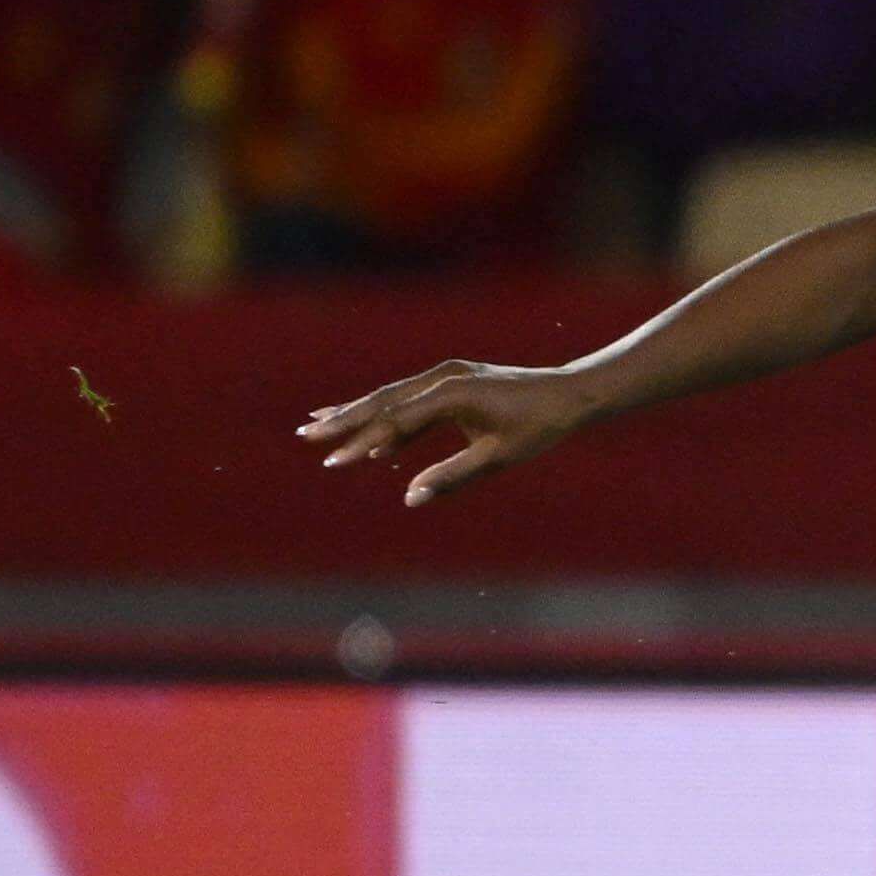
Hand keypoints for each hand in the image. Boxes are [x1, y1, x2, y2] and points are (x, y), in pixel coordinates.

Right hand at [300, 361, 606, 506]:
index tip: (334, 462)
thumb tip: (412, 499)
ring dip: (357, 412)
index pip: (396, 421)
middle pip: (384, 401)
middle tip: (305, 434)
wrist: (570, 394)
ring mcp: (447, 376)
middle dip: (344, 419)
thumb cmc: (538, 427)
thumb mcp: (497, 457)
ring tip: (318, 425)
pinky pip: (411, 399)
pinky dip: (387, 414)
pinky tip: (368, 433)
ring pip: (392, 397)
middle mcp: (443, 377)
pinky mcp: (452, 381)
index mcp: (452, 393)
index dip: (362, 442)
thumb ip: (452, 477)